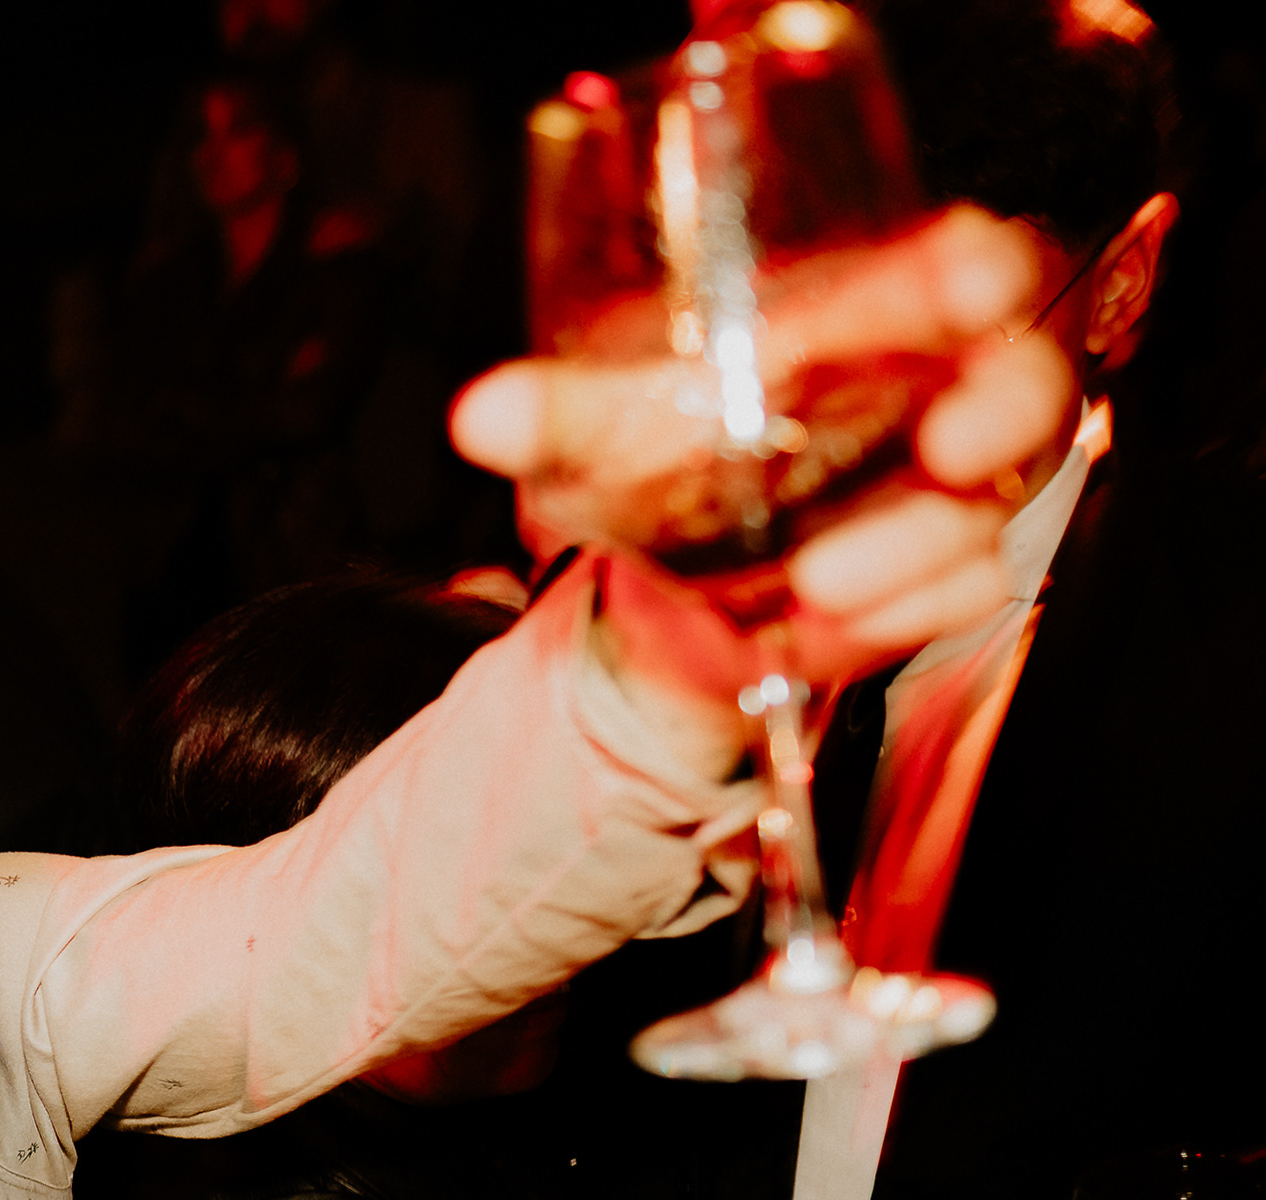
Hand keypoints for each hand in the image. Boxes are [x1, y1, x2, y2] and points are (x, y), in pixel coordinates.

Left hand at [450, 207, 1075, 721]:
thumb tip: (483, 416)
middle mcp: (930, 393)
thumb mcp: (594, 434)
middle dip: (1002, 408)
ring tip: (821, 581)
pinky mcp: (934, 578)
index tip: (970, 283)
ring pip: (990, 504)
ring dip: (920, 544)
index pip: (962, 267)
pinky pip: (959, 593)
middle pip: (1025, 377)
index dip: (979, 269)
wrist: (650, 586)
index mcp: (866, 317)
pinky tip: (831, 624)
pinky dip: (902, 613)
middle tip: (950, 446)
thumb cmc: (650, 464)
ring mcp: (943, 490)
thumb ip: (556, 414)